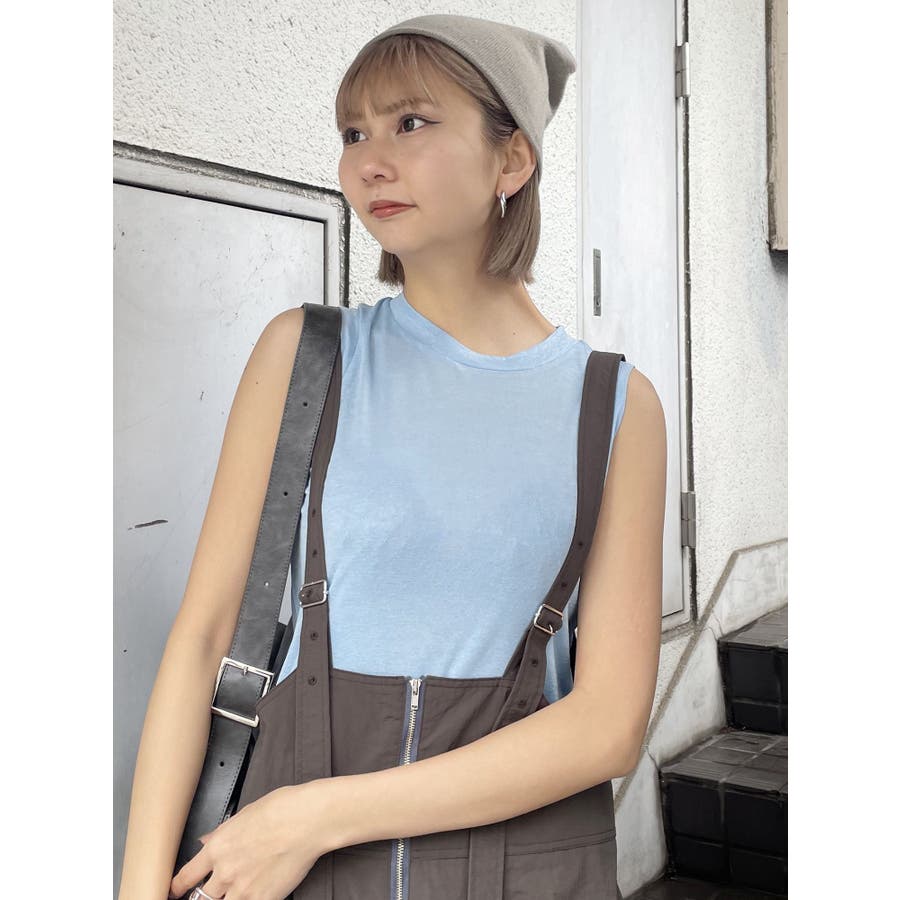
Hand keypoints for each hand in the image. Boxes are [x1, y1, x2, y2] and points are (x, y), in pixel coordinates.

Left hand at [169, 782, 332, 899]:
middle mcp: (225, 871)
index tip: (174, 892)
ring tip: (235, 891)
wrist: (308, 820)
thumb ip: (222, 833)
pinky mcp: (263, 899)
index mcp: (218, 847)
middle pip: (201, 898)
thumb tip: (207, 840)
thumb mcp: (244, 814)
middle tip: (209, 893)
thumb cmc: (283, 809)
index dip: (176, 888)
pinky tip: (254, 894)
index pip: (185, 877)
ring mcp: (243, 888)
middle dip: (203, 897)